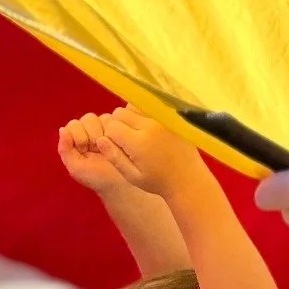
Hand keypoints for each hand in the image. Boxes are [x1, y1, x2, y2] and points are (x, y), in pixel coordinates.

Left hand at [58, 114, 137, 198]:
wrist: (120, 183)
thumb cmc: (97, 178)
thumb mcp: (76, 168)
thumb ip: (65, 150)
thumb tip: (62, 129)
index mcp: (76, 137)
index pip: (74, 125)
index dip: (79, 137)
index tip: (84, 151)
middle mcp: (90, 129)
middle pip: (88, 119)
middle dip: (92, 136)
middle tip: (97, 151)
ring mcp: (105, 127)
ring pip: (102, 118)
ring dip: (104, 135)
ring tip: (107, 149)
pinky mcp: (119, 128)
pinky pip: (115, 121)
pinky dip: (115, 132)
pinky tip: (116, 144)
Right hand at [88, 105, 213, 200]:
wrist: (188, 179)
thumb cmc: (158, 181)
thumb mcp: (132, 176)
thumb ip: (114, 157)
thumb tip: (100, 140)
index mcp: (139, 143)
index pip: (111, 127)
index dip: (110, 137)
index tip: (118, 148)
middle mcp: (150, 126)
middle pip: (120, 114)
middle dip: (118, 126)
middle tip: (127, 142)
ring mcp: (162, 118)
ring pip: (133, 107)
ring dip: (130, 118)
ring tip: (137, 134)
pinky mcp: (170, 116)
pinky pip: (148, 106)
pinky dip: (143, 113)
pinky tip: (148, 128)